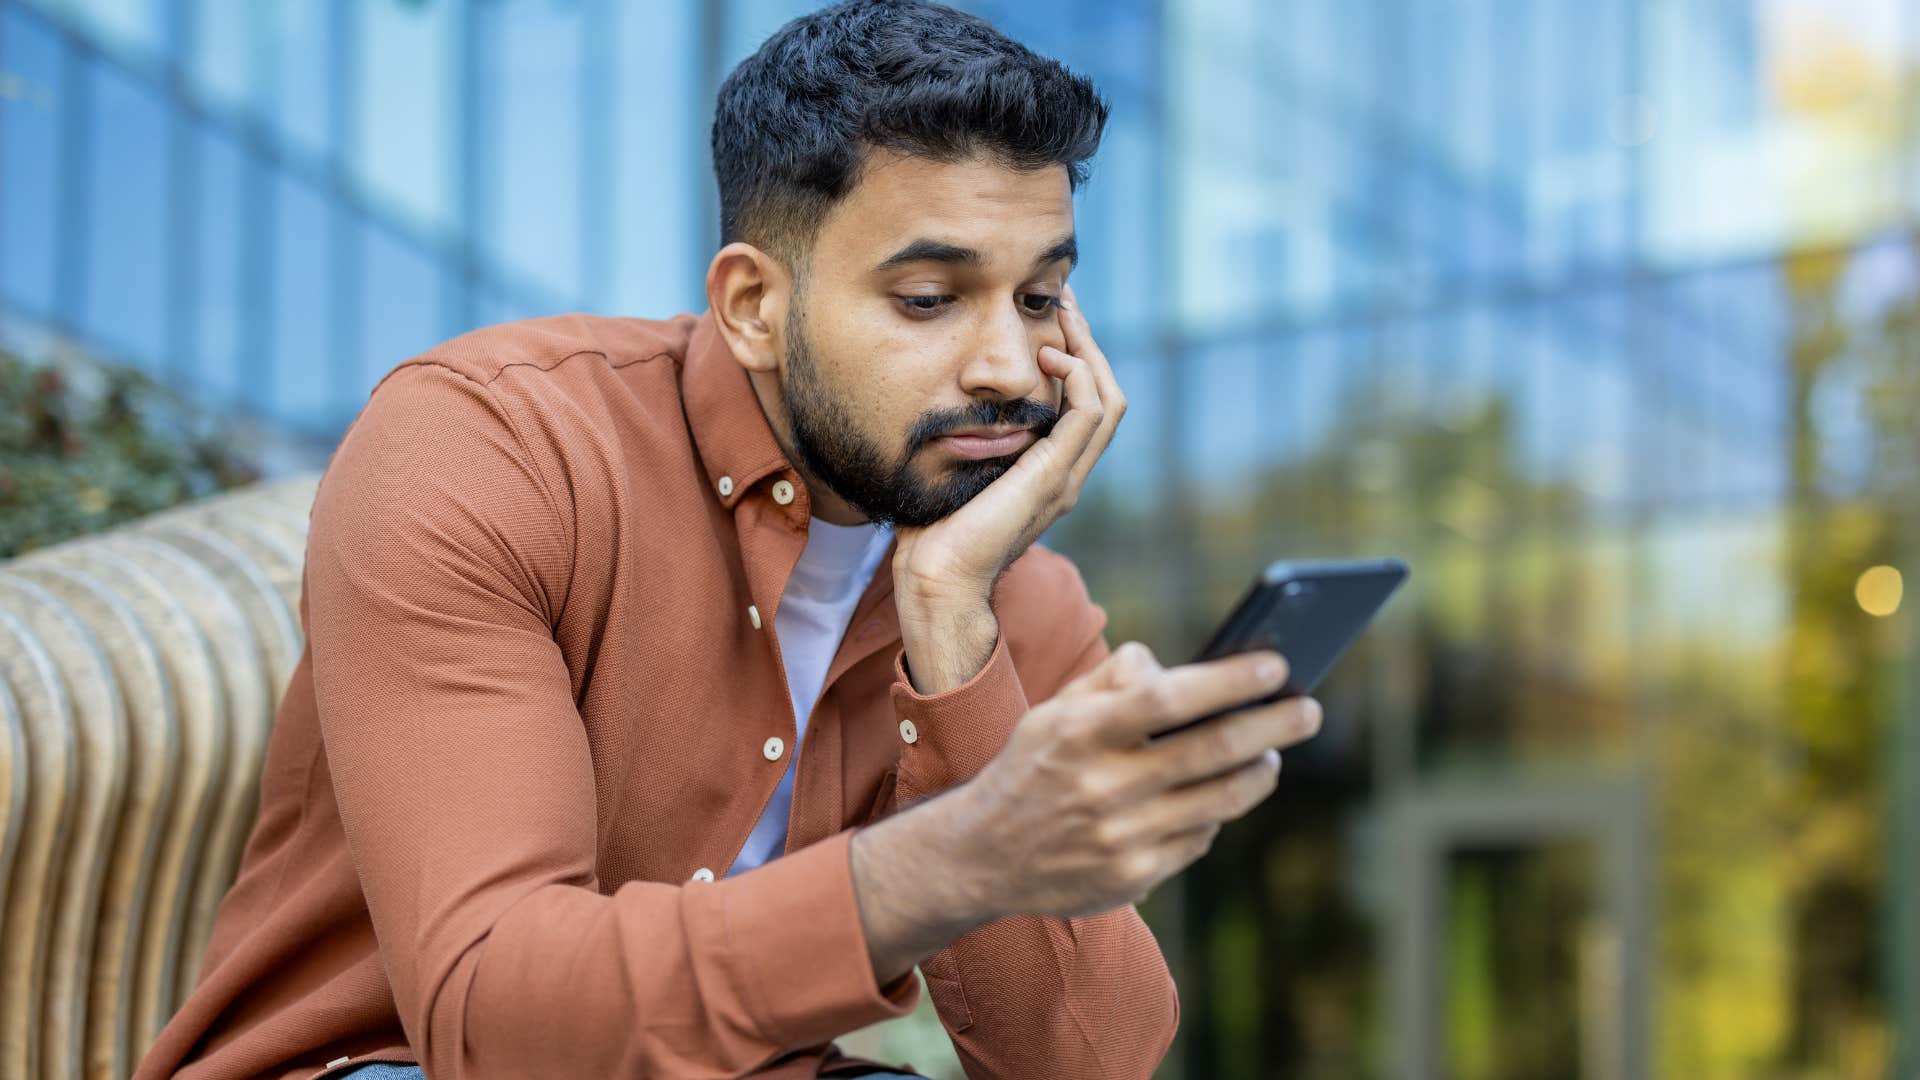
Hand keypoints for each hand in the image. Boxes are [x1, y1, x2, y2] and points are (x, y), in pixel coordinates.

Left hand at [890, 283, 1124, 691]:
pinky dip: (1078, 376)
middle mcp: (1065, 475)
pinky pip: (1089, 414)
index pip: (1081, 407)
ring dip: (1089, 352)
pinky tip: (1051, 354)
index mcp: (1047, 474)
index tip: (1048, 318)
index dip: (1073, 359)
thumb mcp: (951, 471)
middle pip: (1104, 396)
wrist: (937, 579)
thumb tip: (943, 404)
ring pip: (1107, 401)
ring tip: (1064, 315)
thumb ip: (961, 441)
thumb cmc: (930, 534)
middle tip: (1065, 300)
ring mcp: (1065, 478)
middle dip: (1087, 344)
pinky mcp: (1053, 478)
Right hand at [944, 643, 1321, 919]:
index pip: (1169, 698)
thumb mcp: (1056, 711)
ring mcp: (1120, 837)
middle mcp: (1101, 786)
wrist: (982, 854)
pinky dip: (1217, 813)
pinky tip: (1219, 796)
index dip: (1229, 681)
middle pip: (1211, 751)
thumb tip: (1180, 667)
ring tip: (1272, 753)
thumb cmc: (1036, 766)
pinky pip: (1198, 839)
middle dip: (1272, 726)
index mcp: (1081, 732)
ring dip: (1258, 772)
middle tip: (1308, 709)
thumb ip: (1115, 679)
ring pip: (1218, 800)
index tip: (1276, 665)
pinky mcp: (1132, 877)